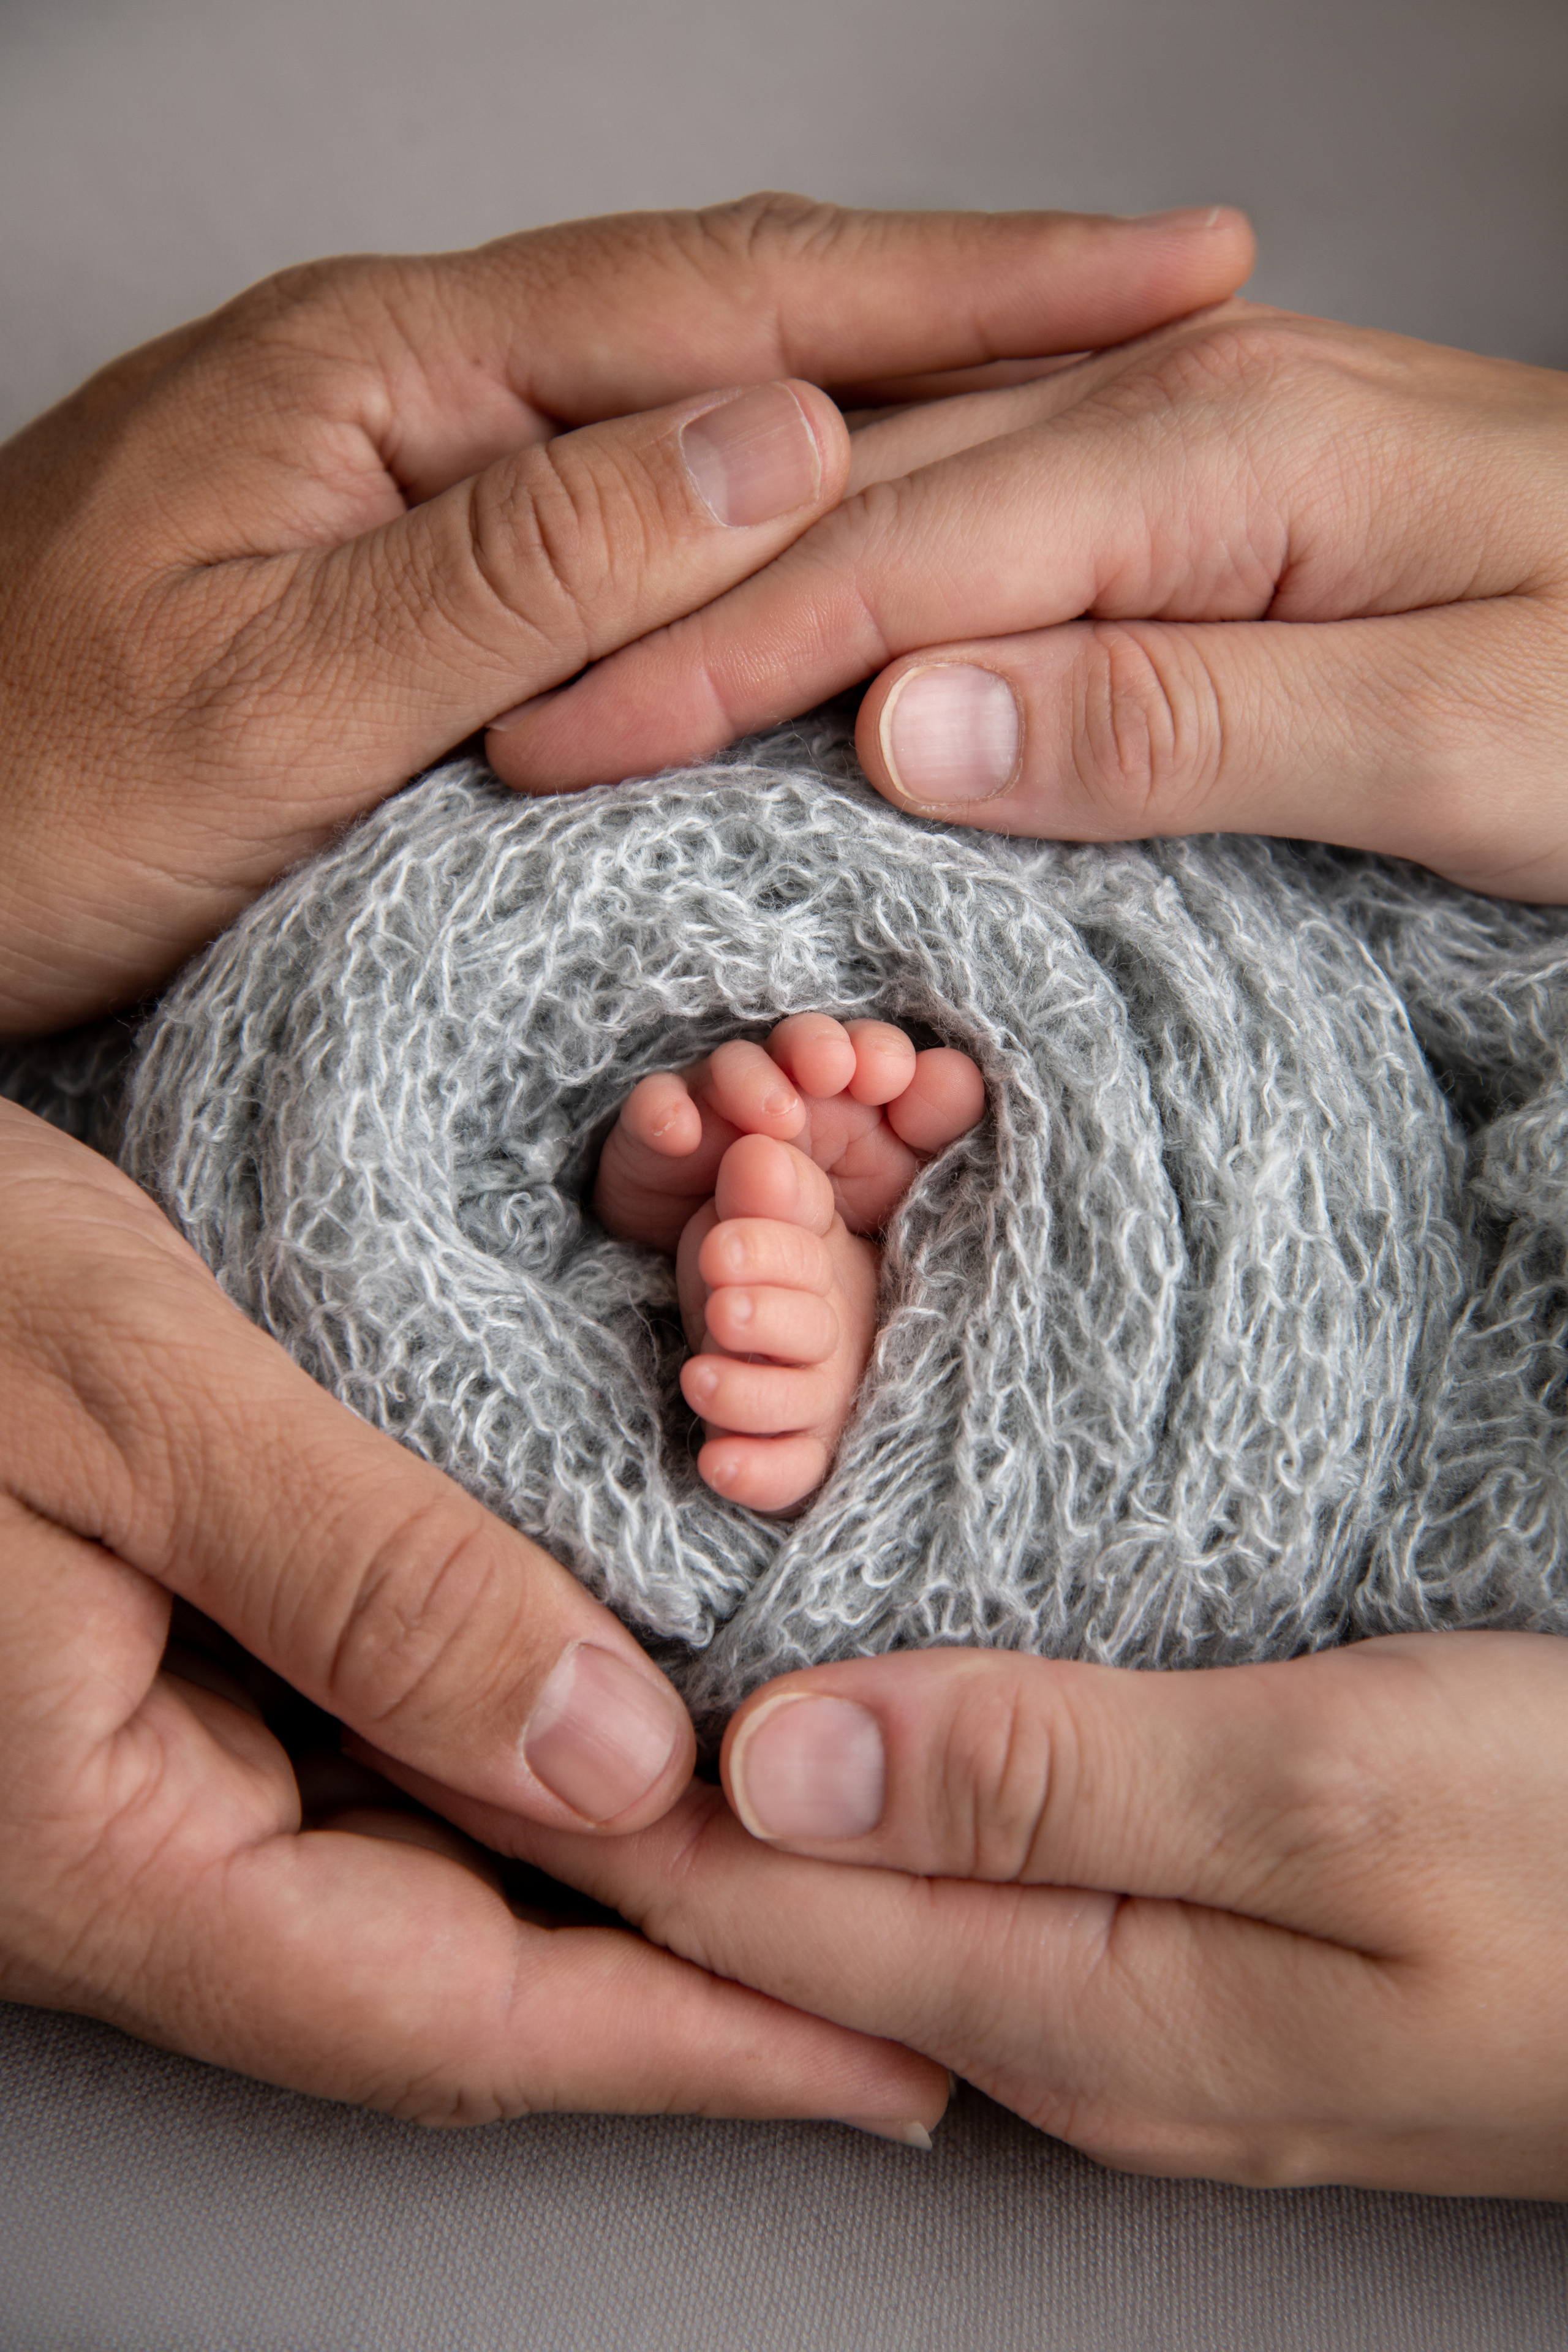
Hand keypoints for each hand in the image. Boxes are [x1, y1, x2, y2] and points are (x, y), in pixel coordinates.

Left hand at [0, 194, 1252, 1033]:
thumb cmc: (19, 798)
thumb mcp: (274, 707)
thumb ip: (525, 577)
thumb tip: (780, 448)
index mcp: (379, 374)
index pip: (727, 295)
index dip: (966, 283)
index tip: (1160, 269)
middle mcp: (397, 381)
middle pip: (727, 307)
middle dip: (965, 299)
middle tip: (1173, 297)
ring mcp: (391, 457)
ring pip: (677, 401)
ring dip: (877, 386)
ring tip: (1062, 387)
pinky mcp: (386, 547)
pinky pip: (606, 498)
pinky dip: (749, 497)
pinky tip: (828, 515)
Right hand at [0, 1102, 944, 2129]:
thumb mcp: (138, 1391)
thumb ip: (367, 1578)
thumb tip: (612, 1756)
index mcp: (94, 1841)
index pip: (447, 2004)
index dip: (689, 2035)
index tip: (889, 2043)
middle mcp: (114, 1864)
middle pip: (450, 1978)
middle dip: (686, 1981)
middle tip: (903, 1962)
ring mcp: (131, 1798)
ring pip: (416, 1891)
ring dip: (612, 1884)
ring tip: (809, 1859)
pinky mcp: (150, 1714)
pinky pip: (362, 1785)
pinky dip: (514, 1774)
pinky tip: (626, 1730)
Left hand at [405, 1633, 1567, 2192]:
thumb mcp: (1338, 1797)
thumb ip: (1048, 1777)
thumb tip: (772, 1767)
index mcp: (1073, 2001)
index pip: (737, 1904)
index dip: (576, 1787)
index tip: (434, 1676)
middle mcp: (1069, 2017)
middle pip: (771, 1906)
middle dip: (616, 1783)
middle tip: (472, 1642)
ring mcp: (1132, 1981)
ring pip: (852, 1877)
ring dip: (720, 1775)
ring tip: (589, 1657)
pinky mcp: (1189, 1920)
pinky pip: (957, 1852)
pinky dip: (851, 1769)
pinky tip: (813, 1710)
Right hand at [494, 302, 1567, 901]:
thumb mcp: (1460, 742)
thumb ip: (1184, 724)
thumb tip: (908, 721)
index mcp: (1230, 452)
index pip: (904, 555)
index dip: (717, 662)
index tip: (557, 750)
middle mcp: (1187, 410)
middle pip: (866, 498)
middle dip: (675, 613)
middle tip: (506, 715)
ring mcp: (1193, 437)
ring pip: (901, 490)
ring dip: (739, 584)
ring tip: (592, 670)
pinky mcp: (1204, 495)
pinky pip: (980, 518)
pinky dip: (853, 579)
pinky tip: (785, 627)